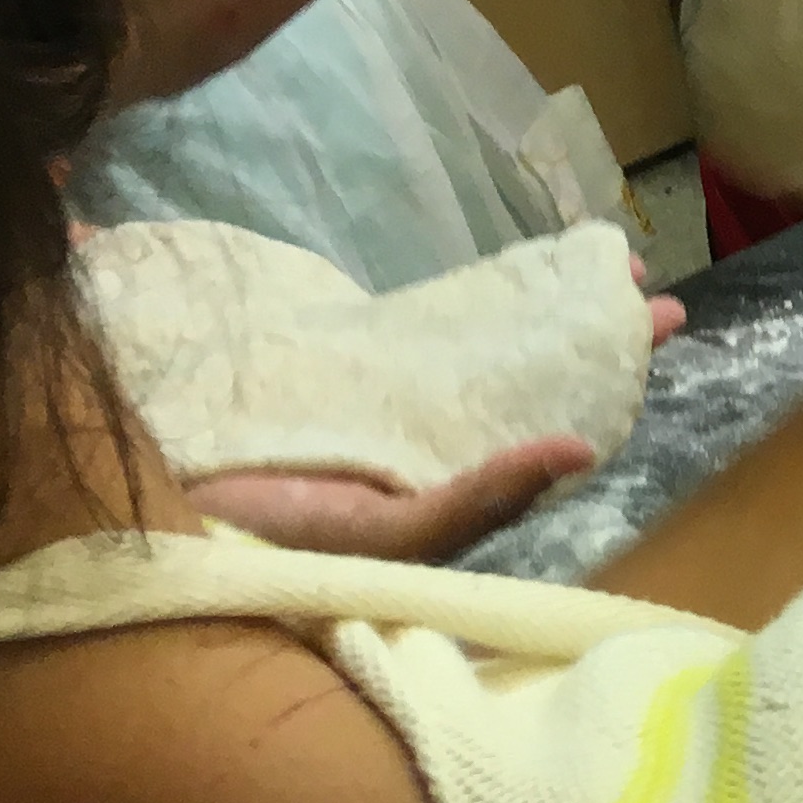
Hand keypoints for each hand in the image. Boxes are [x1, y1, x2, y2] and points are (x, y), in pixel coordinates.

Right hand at [164, 280, 677, 562]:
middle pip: (530, 376)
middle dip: (587, 327)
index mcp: (454, 488)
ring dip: (538, 300)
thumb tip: (580, 450)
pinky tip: (503, 266)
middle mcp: (430, 448)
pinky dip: (463, 301)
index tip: (661, 316)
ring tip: (596, 253)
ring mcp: (384, 410)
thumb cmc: (267, 548)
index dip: (609, 372)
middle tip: (643, 274)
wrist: (141, 525)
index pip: (556, 422)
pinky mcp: (332, 377)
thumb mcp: (380, 538)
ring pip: (483, 349)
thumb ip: (474, 502)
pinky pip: (415, 334)